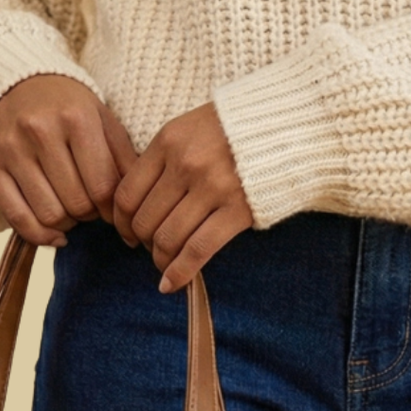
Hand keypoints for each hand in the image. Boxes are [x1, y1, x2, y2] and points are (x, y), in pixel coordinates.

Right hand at [0, 73, 137, 245]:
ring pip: (50, 215)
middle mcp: (40, 131)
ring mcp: (11, 149)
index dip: (112, 210)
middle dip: (89, 214)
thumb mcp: (101, 120)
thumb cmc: (65, 107)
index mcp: (76, 118)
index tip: (111, 211)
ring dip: (67, 224)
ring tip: (70, 211)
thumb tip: (138, 205)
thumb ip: (124, 159)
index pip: (102, 187)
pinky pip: (18, 219)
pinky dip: (41, 235)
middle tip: (89, 207)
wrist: (10, 81)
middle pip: (77, 205)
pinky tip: (54, 234)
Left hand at [113, 102, 253, 291]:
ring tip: (165, 265)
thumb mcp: (190, 129)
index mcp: (168, 141)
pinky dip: (179, 273)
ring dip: (160, 260)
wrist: (288, 125)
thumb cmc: (235, 130)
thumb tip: (138, 206)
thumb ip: (164, 160)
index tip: (128, 234)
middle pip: (145, 220)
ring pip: (167, 239)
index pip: (127, 193)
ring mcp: (212, 187)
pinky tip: (171, 285)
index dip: (122, 223)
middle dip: (143, 243)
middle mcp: (186, 163)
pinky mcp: (237, 210)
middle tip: (152, 249)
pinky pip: (196, 251)